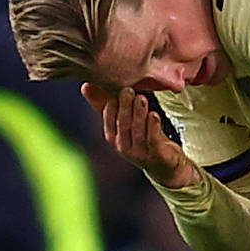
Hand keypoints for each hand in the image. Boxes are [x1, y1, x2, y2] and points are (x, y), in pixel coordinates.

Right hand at [82, 83, 198, 188]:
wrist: (164, 164)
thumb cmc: (141, 137)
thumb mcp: (123, 120)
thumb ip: (106, 104)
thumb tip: (85, 86)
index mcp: (114, 138)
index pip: (109, 123)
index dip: (110, 108)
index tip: (114, 91)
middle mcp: (125, 147)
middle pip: (123, 126)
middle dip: (125, 107)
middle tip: (128, 90)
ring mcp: (141, 153)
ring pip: (138, 132)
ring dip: (139, 114)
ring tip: (141, 98)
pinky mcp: (157, 155)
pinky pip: (153, 140)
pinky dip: (153, 127)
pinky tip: (154, 115)